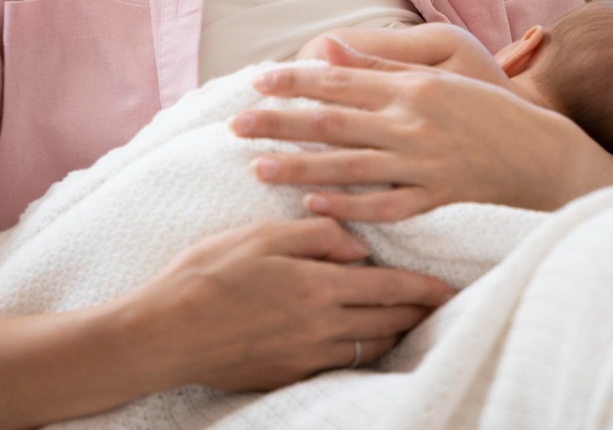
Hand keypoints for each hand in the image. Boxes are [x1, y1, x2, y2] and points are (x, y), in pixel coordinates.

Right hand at [121, 217, 454, 391]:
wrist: (165, 332)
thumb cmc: (207, 274)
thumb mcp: (261, 236)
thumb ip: (315, 236)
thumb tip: (358, 245)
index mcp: (317, 287)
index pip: (388, 289)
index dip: (422, 289)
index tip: (447, 288)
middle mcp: (319, 328)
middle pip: (387, 323)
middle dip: (417, 314)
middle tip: (437, 305)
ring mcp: (304, 357)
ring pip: (368, 348)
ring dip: (392, 334)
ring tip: (405, 321)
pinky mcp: (287, 375)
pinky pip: (339, 364)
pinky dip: (359, 351)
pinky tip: (359, 340)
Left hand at [231, 38, 612, 219]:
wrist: (541, 153)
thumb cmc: (486, 107)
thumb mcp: (440, 72)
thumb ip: (382, 64)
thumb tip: (327, 49)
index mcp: (411, 87)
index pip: (339, 80)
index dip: (294, 81)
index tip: (255, 82)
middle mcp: (412, 123)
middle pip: (332, 122)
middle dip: (279, 123)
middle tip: (236, 125)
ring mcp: (423, 164)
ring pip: (349, 167)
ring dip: (300, 168)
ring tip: (259, 168)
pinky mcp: (435, 199)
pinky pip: (384, 206)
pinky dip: (349, 207)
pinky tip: (314, 208)